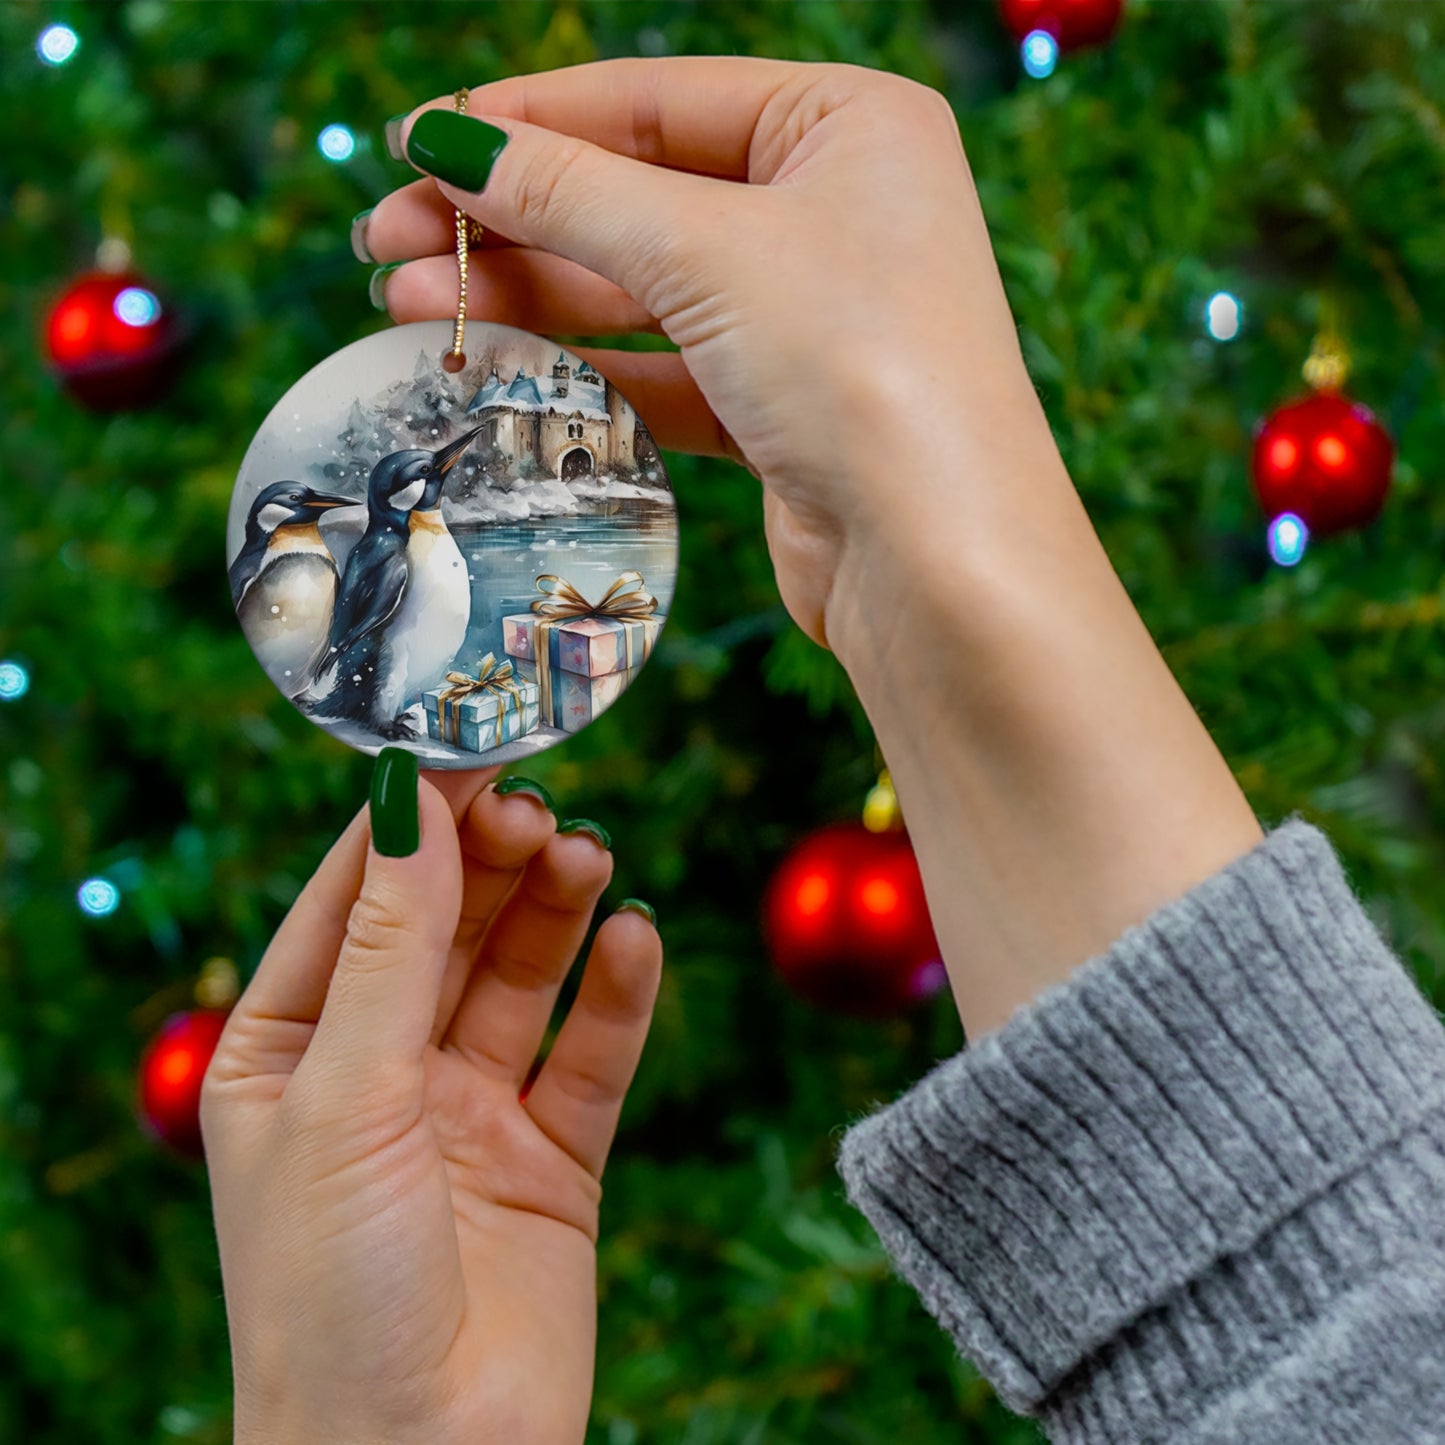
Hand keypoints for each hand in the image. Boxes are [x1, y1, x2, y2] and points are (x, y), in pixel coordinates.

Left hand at [202, 765, 661, 1444]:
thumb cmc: (330, 1295)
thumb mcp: (345, 1096)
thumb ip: (391, 947)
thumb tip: (410, 803)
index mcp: (290, 1053)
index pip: (352, 903)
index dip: (410, 826)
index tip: (468, 752)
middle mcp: (380, 1073)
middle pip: (447, 928)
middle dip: (491, 864)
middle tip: (541, 811)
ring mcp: (469, 1113)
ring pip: (522, 977)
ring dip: (556, 911)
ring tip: (589, 857)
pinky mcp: (552, 1158)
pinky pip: (591, 1055)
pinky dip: (617, 994)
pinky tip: (636, 939)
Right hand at [362, 57, 1052, 655]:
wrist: (939, 561)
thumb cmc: (861, 369)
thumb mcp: (707, 251)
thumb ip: (572, 193)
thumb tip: (451, 142)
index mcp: (847, 125)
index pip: (655, 100)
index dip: (527, 120)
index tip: (416, 142)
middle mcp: (834, 210)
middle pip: (637, 195)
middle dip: (509, 218)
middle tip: (387, 240)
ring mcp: (809, 314)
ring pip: (640, 288)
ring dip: (526, 297)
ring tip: (407, 305)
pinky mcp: (782, 408)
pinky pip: (663, 369)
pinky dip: (581, 370)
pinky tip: (494, 368)